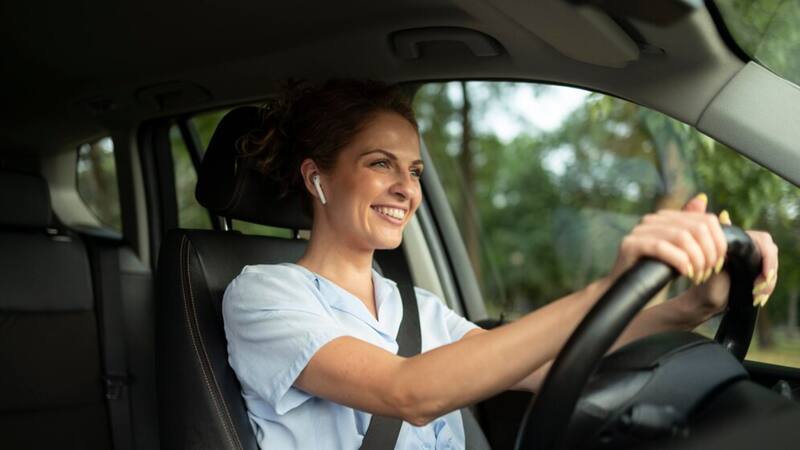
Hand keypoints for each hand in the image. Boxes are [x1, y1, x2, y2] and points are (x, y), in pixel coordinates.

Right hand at [610, 193, 726, 287]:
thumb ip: (695, 228)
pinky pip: (661, 247)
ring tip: (697, 276)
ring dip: (696, 259)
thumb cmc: (657, 275)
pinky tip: (685, 273)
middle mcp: (653, 220)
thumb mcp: (683, 253)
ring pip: (682, 236)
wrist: (628, 294)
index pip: (706, 220)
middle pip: (697, 228)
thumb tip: (702, 197)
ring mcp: (640, 230)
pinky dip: (679, 261)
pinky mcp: (630, 244)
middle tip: (707, 273)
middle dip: (709, 254)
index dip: (719, 243)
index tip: (718, 265)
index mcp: (667, 218)